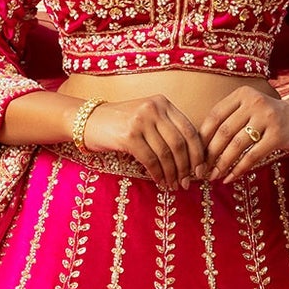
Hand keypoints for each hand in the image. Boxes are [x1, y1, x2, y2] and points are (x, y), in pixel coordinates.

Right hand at [75, 93, 209, 187]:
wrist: (88, 121)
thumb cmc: (121, 123)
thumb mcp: (147, 118)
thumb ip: (167, 129)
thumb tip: (192, 158)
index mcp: (163, 103)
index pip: (190, 130)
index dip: (198, 153)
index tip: (200, 170)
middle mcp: (154, 108)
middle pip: (180, 143)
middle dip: (186, 167)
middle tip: (186, 183)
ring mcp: (141, 120)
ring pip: (166, 154)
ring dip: (172, 174)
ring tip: (173, 185)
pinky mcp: (129, 135)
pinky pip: (150, 160)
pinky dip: (158, 174)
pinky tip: (160, 181)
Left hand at [200, 85, 288, 183]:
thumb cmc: (268, 118)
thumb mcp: (248, 110)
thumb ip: (228, 120)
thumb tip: (199, 146)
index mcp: (242, 94)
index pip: (214, 116)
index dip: (202, 138)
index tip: (194, 155)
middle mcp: (254, 102)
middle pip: (224, 132)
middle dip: (210, 154)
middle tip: (201, 171)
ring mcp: (267, 117)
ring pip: (237, 145)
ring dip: (222, 164)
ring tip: (214, 176)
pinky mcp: (278, 135)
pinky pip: (252, 155)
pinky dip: (239, 169)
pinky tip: (230, 177)